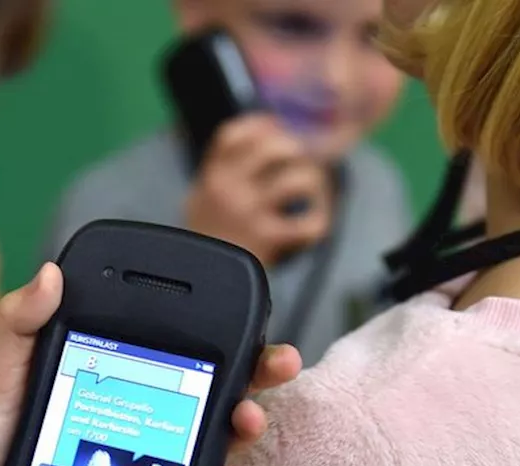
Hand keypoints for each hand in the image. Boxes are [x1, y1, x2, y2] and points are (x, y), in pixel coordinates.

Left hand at [0, 261, 301, 465]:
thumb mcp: (1, 372)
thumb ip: (18, 323)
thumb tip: (49, 274)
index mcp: (123, 363)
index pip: (183, 339)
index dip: (226, 327)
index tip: (255, 326)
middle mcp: (151, 403)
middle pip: (219, 380)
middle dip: (258, 372)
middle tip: (273, 368)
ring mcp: (156, 450)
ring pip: (218, 432)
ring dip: (245, 423)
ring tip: (244, 422)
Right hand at [187, 114, 330, 266]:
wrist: (202, 285)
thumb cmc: (207, 244)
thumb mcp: (200, 202)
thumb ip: (219, 175)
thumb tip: (250, 141)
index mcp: (212, 177)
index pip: (233, 134)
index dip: (261, 125)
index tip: (276, 128)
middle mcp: (229, 189)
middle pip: (273, 147)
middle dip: (295, 152)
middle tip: (301, 164)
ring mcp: (249, 213)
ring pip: (297, 180)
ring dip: (315, 184)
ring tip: (314, 194)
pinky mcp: (267, 239)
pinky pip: (309, 223)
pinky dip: (319, 222)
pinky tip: (313, 225)